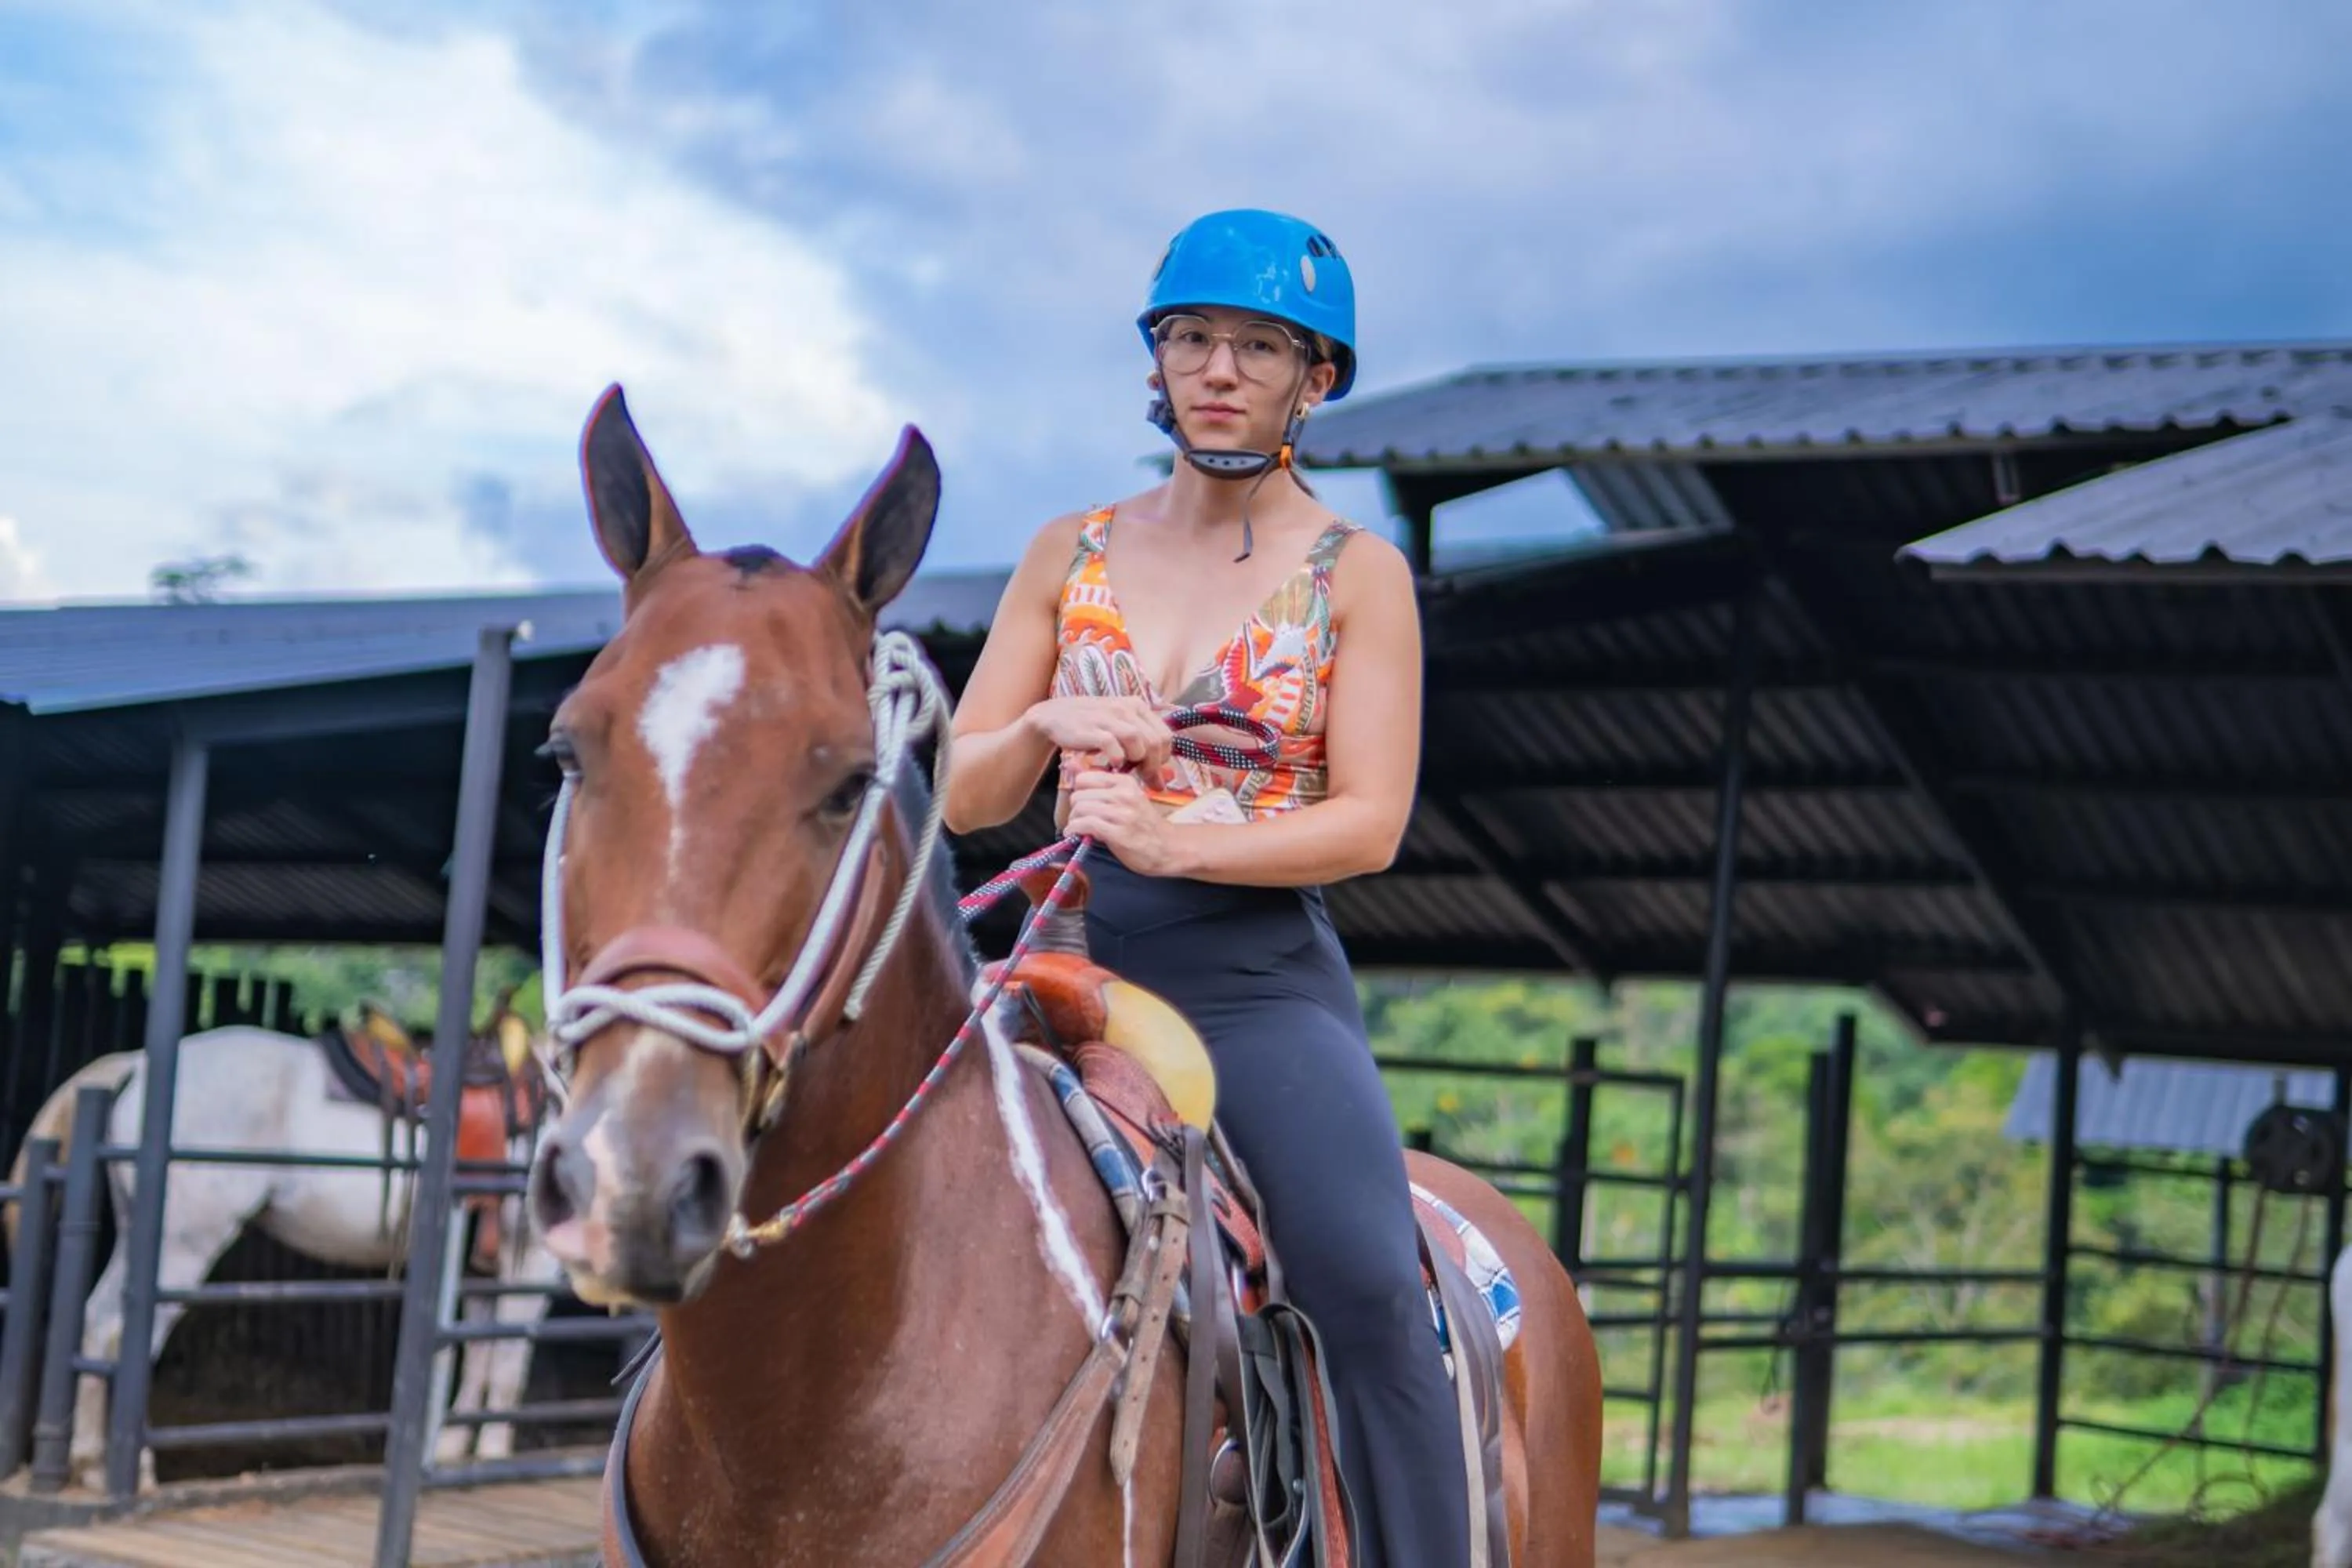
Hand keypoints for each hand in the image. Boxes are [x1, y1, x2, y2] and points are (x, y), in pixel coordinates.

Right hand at [1022, 695, 1172, 781]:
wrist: (1054, 717)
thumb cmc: (1091, 727)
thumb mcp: (1119, 727)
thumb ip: (1142, 747)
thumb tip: (1162, 781)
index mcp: (1136, 705)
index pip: (1165, 735)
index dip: (1164, 758)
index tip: (1153, 771)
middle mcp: (1126, 708)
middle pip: (1155, 742)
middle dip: (1153, 766)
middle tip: (1142, 778)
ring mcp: (1109, 718)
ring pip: (1139, 743)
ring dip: (1136, 762)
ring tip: (1127, 770)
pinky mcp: (1093, 729)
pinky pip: (1115, 748)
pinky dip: (1117, 759)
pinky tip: (1112, 765)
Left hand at [1065, 769, 1184, 874]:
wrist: (1167, 847)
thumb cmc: (1144, 823)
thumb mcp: (1126, 797)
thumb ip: (1100, 784)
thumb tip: (1070, 764)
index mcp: (1125, 782)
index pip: (1084, 778)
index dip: (1079, 791)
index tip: (1084, 802)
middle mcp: (1123, 794)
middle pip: (1079, 794)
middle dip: (1075, 809)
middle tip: (1081, 818)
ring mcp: (1121, 813)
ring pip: (1080, 808)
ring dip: (1074, 821)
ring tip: (1080, 828)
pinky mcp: (1117, 833)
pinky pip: (1084, 824)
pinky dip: (1074, 830)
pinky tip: (1076, 835)